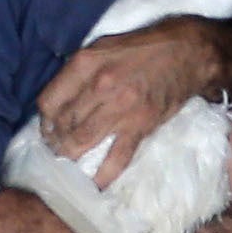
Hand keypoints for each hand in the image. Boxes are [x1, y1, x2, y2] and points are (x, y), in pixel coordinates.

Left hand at [33, 20, 222, 186]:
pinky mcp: (140, 126)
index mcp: (86, 63)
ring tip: (68, 161)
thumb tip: (62, 99)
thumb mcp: (103, 47)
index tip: (49, 128)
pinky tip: (94, 185)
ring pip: (82, 141)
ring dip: (70, 155)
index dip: (44, 120)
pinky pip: (117, 157)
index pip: (49, 101)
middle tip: (56, 148)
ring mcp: (120, 109)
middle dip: (56, 140)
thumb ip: (81, 71)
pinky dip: (103, 175)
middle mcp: (100, 86)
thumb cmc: (143, 48)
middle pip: (63, 124)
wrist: (187, 53)